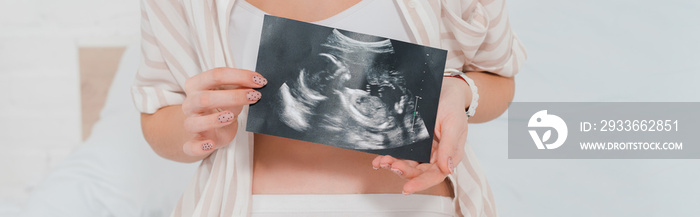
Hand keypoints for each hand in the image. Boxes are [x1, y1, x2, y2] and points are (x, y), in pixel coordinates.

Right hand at [180, 67, 266, 156]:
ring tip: (231, 117)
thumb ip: (240, 87)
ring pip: (194, 122)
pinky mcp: (193, 142)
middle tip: (255, 96)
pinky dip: (199, 147)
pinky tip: (211, 144)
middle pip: (205, 98)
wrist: (210, 128)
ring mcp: (190, 123)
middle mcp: (190, 103)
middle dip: (233, 96)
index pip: (216, 75)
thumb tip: (258, 82)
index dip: (239, 76)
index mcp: (197, 85)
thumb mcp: (230, 93)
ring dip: (213, 120)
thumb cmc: (221, 107)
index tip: (260, 81)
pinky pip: (190, 146)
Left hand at [372, 77, 469, 193]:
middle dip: (403, 171)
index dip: (421, 183)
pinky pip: (402, 154)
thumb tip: (447, 169)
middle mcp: (435, 156)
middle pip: (419, 172)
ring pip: (408, 165)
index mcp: (449, 156)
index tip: (407, 189)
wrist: (445, 90)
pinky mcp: (413, 144)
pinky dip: (390, 158)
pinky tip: (379, 159)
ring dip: (394, 166)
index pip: (436, 175)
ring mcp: (424, 150)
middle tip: (390, 165)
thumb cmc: (452, 107)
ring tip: (382, 162)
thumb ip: (450, 147)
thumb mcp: (454, 124)